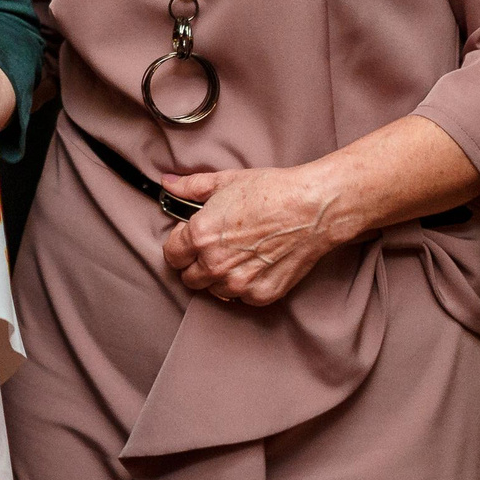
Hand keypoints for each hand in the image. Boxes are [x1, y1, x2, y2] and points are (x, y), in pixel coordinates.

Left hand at [158, 162, 346, 306]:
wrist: (312, 209)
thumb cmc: (271, 191)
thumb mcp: (225, 181)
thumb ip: (190, 187)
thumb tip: (167, 184)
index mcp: (199, 236)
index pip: (171, 256)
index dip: (179, 245)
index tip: (191, 239)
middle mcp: (215, 264)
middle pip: (189, 278)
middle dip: (196, 264)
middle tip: (215, 247)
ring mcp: (238, 284)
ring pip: (214, 290)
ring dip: (219, 277)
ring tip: (238, 254)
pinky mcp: (261, 295)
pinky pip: (241, 297)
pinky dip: (244, 285)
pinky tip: (257, 264)